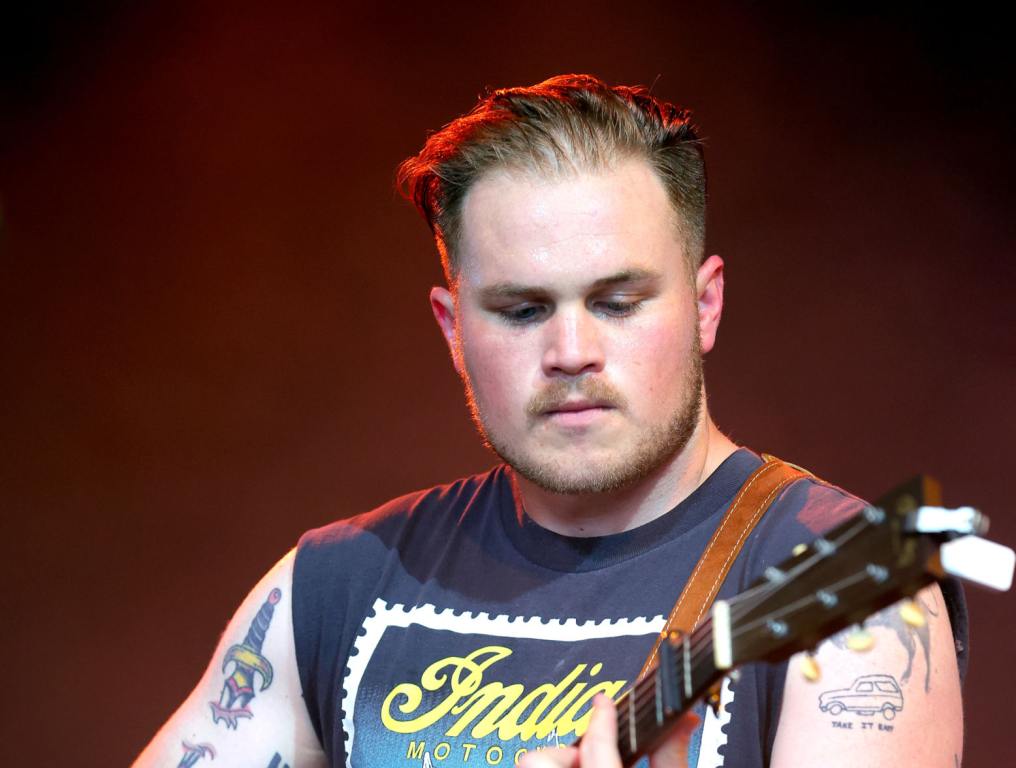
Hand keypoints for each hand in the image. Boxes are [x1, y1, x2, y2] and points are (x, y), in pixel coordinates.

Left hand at [518, 694, 699, 767]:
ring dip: (561, 762)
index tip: (603, 703)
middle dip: (564, 750)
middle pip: (537, 759)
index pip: (597, 750)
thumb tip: (684, 717)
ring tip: (591, 767)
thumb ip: (671, 758)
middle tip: (593, 754)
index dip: (602, 720)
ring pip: (532, 767)